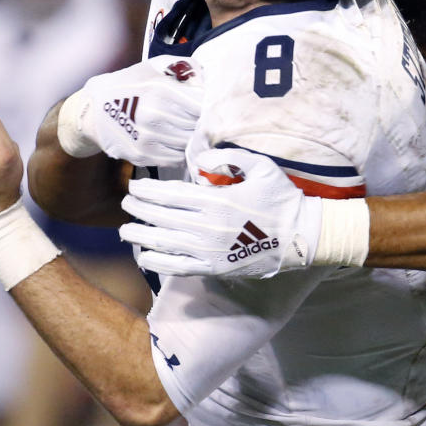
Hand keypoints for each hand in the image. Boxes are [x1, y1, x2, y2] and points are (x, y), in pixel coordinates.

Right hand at [59, 57, 202, 166]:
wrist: (94, 110)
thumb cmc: (130, 85)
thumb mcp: (154, 67)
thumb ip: (184, 68)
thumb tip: (210, 80)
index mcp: (159, 89)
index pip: (201, 104)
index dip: (210, 105)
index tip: (211, 106)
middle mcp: (153, 114)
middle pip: (197, 125)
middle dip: (203, 123)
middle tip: (204, 120)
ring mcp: (147, 137)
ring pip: (188, 144)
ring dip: (192, 138)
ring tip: (188, 129)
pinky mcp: (142, 155)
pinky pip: (175, 158)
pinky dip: (180, 151)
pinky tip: (175, 141)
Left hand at [118, 147, 322, 278]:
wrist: (300, 236)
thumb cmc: (281, 198)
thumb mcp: (261, 166)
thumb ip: (229, 157)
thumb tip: (200, 160)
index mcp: (216, 200)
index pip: (170, 195)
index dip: (148, 191)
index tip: (135, 188)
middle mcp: (207, 226)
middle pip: (162, 217)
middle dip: (139, 210)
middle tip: (126, 204)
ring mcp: (209, 250)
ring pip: (164, 243)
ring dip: (140, 235)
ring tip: (125, 230)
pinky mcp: (214, 268)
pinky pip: (178, 266)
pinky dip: (158, 262)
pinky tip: (145, 256)